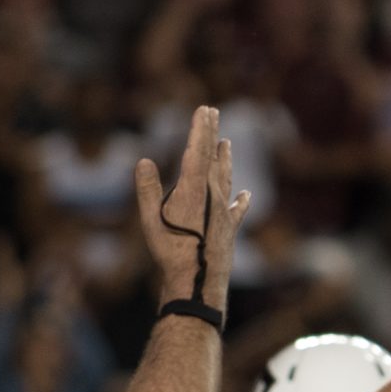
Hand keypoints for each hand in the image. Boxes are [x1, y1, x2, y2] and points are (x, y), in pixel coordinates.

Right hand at [135, 105, 251, 304]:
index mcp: (193, 190)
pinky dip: (241, 200)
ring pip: (226, 179)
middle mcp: (213, 197)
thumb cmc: (170, 252)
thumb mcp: (150, 220)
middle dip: (212, 135)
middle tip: (214, 113)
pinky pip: (237, 210)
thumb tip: (144, 161)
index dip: (201, 129)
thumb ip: (147, 190)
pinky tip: (246, 194)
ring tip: (227, 143)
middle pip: (213, 159)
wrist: (199, 282)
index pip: (198, 151)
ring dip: (225, 160)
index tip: (204, 110)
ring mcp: (224, 212)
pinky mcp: (230, 229)